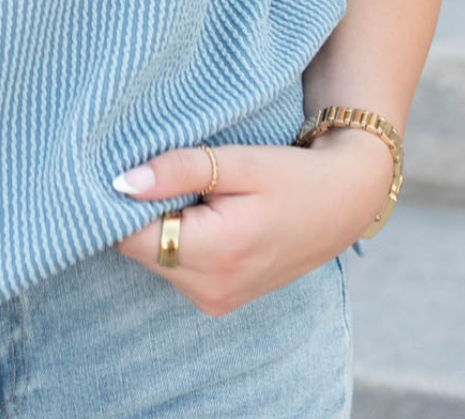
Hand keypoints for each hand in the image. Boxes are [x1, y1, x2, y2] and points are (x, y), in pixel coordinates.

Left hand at [111, 130, 393, 315]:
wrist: (342, 204)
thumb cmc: (291, 176)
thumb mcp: (238, 162)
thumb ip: (178, 170)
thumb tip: (122, 183)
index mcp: (216, 254)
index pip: (131, 237)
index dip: (125, 202)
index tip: (138, 169)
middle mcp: (212, 290)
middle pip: (140, 249)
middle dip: (144, 213)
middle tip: (173, 176)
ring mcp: (216, 302)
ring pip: (155, 260)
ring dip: (163, 226)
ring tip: (198, 195)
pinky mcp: (219, 301)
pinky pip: (175, 269)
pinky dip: (178, 241)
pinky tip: (204, 215)